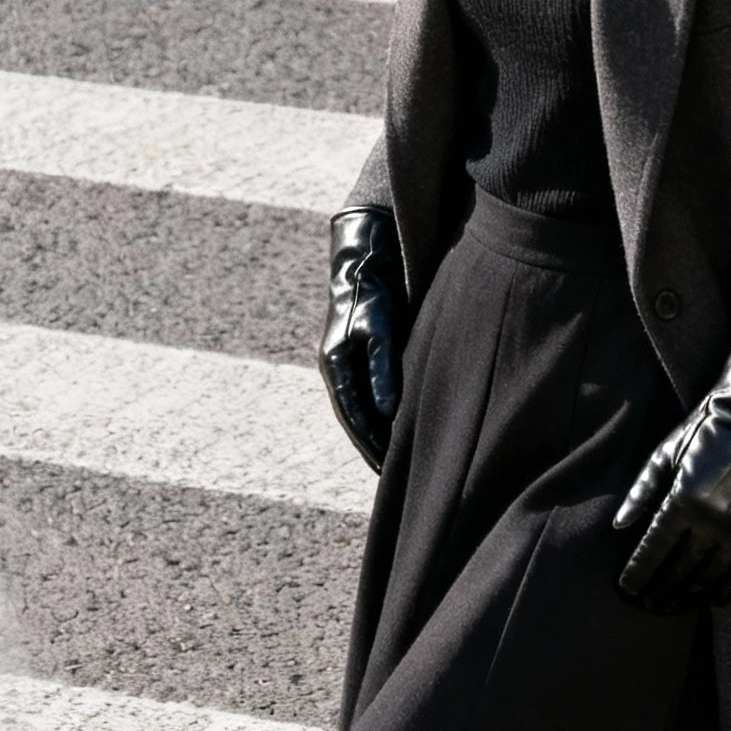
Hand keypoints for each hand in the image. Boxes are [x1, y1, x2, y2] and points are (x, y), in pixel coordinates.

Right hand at [319, 207, 407, 471]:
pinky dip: (380, 413)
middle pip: (355, 418)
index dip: (371, 444)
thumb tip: (387, 411)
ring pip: (361, 408)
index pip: (354, 417)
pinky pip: (368, 393)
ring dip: (376, 433)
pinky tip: (396, 425)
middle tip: (394, 479)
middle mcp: (336, 366)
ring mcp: (346, 360)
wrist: (368, 252)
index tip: (388, 472)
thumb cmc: (374, 287)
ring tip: (395, 462)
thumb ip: (382, 367)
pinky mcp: (360, 352)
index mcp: (334, 364)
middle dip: (372, 447)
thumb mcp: (378, 325)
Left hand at [615, 346, 730, 612]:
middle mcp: (711, 520)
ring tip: (672, 608)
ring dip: (689, 596)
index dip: (639, 573)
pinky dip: (726, 590)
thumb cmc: (707, 431)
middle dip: (660, 590)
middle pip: (680, 569)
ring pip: (710, 576)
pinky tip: (711, 601)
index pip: (653, 549)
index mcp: (681, 500)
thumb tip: (618, 526)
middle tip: (647, 607)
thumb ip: (641, 492)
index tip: (627, 590)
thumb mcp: (665, 453)